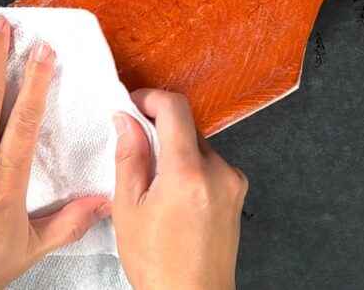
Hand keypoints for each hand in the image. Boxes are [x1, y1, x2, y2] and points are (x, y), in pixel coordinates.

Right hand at [111, 89, 248, 289]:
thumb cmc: (159, 264)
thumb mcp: (128, 209)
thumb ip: (129, 157)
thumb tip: (126, 119)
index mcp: (189, 172)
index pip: (175, 108)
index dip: (149, 99)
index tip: (132, 106)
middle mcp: (219, 171)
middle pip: (187, 128)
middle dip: (158, 131)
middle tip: (134, 150)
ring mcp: (233, 182)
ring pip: (198, 148)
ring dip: (175, 153)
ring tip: (154, 187)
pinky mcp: (237, 193)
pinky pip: (211, 166)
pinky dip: (190, 170)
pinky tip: (174, 198)